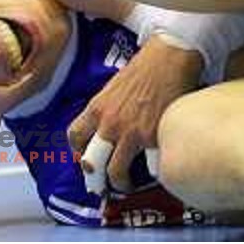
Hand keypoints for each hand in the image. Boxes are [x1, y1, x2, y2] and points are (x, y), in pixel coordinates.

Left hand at [68, 36, 202, 193]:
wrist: (169, 56)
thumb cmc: (144, 67)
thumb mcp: (114, 86)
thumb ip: (107, 109)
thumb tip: (106, 126)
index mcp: (97, 108)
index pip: (74, 136)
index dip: (77, 151)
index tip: (83, 156)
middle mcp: (110, 123)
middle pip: (90, 162)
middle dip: (93, 179)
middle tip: (99, 187)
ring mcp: (132, 133)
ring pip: (116, 172)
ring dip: (121, 183)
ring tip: (126, 185)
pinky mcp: (156, 137)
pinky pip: (150, 168)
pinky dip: (153, 173)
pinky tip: (155, 172)